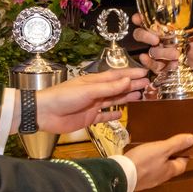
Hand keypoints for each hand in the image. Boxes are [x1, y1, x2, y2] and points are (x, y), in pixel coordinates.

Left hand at [34, 69, 148, 133]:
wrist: (44, 113)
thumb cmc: (64, 97)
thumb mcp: (88, 90)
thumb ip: (109, 87)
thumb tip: (128, 80)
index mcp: (94, 81)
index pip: (117, 76)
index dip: (131, 74)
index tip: (144, 72)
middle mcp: (95, 92)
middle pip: (117, 88)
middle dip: (132, 85)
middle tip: (148, 84)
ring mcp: (92, 105)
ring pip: (113, 101)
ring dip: (126, 98)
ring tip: (140, 96)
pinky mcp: (88, 118)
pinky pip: (103, 117)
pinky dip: (112, 115)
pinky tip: (121, 115)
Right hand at [124, 133, 192, 190]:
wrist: (121, 175)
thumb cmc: (144, 161)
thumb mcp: (161, 149)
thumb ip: (176, 144)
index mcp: (170, 171)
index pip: (183, 163)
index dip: (184, 153)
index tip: (182, 144)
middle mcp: (162, 177)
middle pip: (170, 166)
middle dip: (170, 155)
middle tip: (167, 144)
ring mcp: (149, 180)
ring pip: (158, 168)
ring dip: (158, 159)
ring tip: (154, 148)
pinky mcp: (139, 180)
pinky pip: (147, 170)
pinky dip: (147, 163)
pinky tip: (141, 156)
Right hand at [132, 14, 192, 74]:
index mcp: (166, 30)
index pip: (149, 21)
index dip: (140, 18)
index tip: (138, 18)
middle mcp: (159, 40)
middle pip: (141, 33)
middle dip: (145, 35)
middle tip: (156, 39)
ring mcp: (157, 53)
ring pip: (150, 50)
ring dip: (162, 53)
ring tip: (176, 56)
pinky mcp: (157, 66)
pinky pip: (149, 64)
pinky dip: (147, 62)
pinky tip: (147, 59)